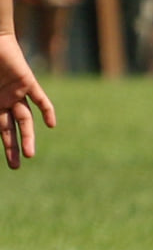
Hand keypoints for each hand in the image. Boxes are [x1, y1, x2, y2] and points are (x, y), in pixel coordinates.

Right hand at [0, 33, 56, 169]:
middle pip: (10, 129)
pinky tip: (50, 125)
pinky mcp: (27, 81)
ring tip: (29, 156)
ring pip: (25, 120)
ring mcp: (17, 92)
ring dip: (27, 137)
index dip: (2, 143)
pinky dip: (46, 110)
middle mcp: (5, 101)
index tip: (7, 160)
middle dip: (12, 148)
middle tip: (15, 167)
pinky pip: (40, 98)